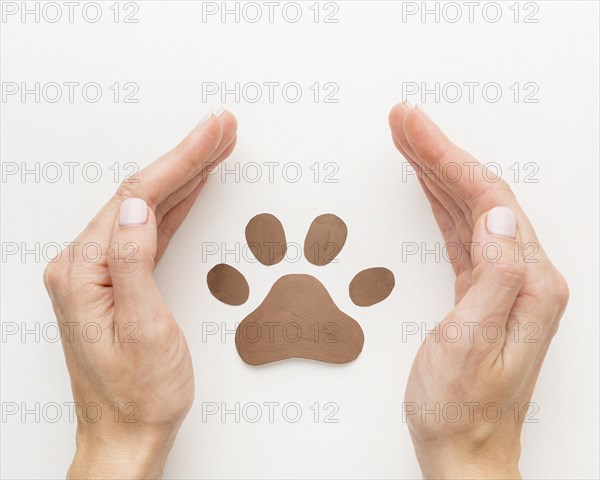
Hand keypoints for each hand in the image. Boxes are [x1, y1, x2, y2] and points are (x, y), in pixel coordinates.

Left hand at [43, 110, 237, 478]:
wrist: (125, 434)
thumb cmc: (137, 394)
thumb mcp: (143, 330)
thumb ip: (134, 262)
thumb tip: (140, 206)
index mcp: (83, 271)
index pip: (137, 196)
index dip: (181, 160)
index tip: (212, 133)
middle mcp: (85, 265)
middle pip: (141, 193)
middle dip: (187, 157)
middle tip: (220, 128)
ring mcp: (100, 271)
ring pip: (147, 206)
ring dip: (184, 175)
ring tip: (214, 147)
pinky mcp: (118, 281)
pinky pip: (150, 229)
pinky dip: (175, 204)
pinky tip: (192, 188)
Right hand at [389, 103, 568, 478]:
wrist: (465, 451)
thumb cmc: (463, 408)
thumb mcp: (471, 342)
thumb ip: (495, 274)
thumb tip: (499, 214)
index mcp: (529, 283)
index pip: (488, 199)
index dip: (447, 158)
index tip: (414, 128)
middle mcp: (524, 276)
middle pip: (480, 194)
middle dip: (438, 153)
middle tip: (404, 121)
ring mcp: (504, 282)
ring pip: (469, 209)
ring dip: (437, 172)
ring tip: (408, 142)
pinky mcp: (481, 291)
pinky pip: (461, 232)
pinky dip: (439, 203)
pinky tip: (426, 187)